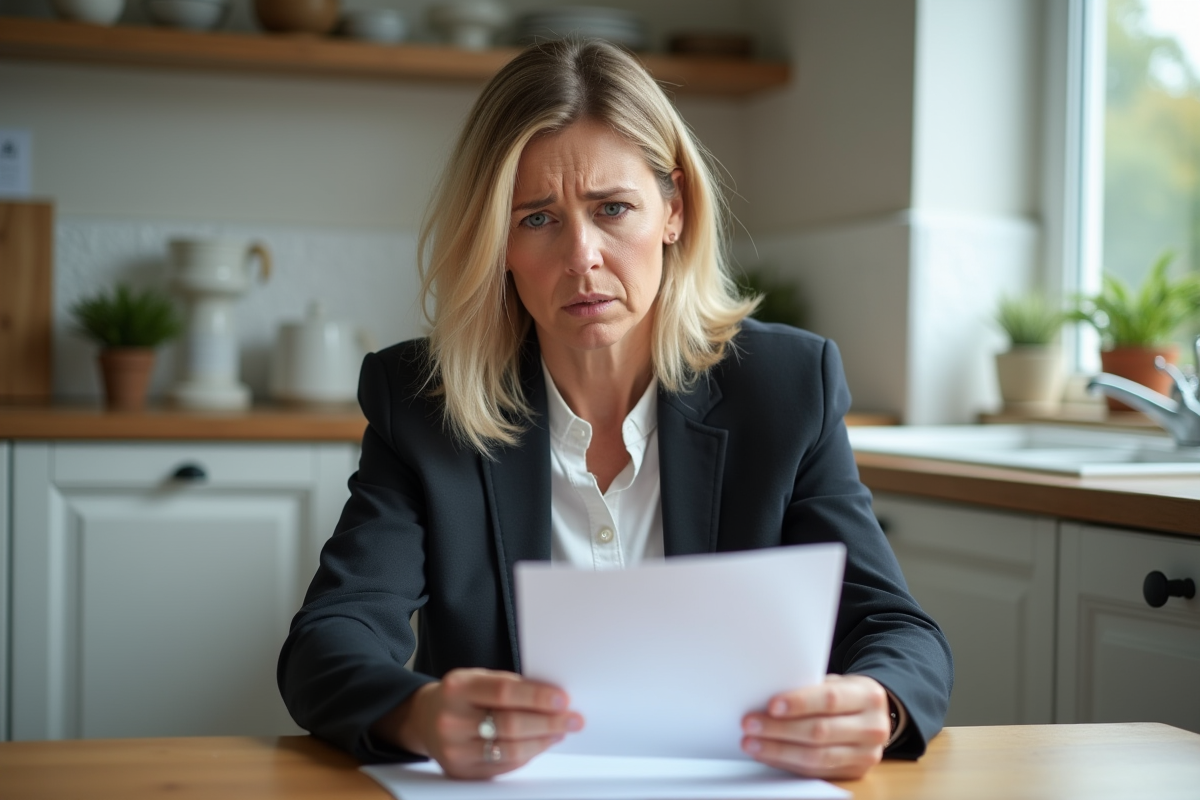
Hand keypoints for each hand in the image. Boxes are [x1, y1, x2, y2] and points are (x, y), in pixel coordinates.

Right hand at [372, 668, 583, 778]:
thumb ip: (509, 686)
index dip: (536, 696)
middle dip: (548, 722)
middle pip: (509, 724)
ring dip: (543, 741)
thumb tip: (553, 698)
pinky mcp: (461, 771)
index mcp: (458, 688)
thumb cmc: (460, 695)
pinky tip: (541, 744)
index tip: (563, 699)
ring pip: (509, 750)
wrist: (424, 719)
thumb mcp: (477, 678)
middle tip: (573, 719)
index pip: (503, 692)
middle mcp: (451, 719)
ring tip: (561, 731)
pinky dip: (528, 755)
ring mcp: (454, 749)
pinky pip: (503, 766)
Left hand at [740, 674, 890, 779]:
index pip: (830, 699)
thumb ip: (811, 689)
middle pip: (820, 731)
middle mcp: (873, 727)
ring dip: (778, 751)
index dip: (799, 703)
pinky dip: (787, 763)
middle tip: (750, 724)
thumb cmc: (846, 695)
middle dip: (780, 729)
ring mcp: (867, 754)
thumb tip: (767, 699)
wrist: (873, 716)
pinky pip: (816, 771)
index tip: (771, 706)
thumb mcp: (837, 683)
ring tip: (751, 743)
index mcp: (868, 696)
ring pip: (817, 757)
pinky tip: (768, 755)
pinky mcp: (855, 773)